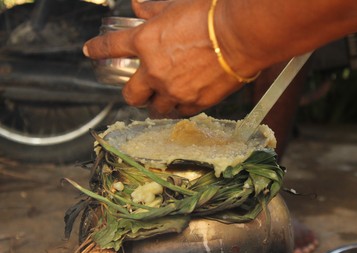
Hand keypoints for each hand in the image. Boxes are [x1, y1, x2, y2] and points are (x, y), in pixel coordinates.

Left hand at [83, 0, 241, 115]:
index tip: (90, 51)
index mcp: (145, 43)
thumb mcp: (176, 6)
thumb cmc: (211, 15)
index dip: (97, 49)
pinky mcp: (194, 103)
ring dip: (155, 105)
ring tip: (162, 101)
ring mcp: (173, 90)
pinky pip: (180, 113)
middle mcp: (154, 71)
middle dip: (132, 95)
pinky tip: (183, 102)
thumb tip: (137, 7)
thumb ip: (153, 10)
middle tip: (138, 92)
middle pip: (130, 95)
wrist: (240, 35)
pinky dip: (178, 109)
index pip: (111, 47)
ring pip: (155, 110)